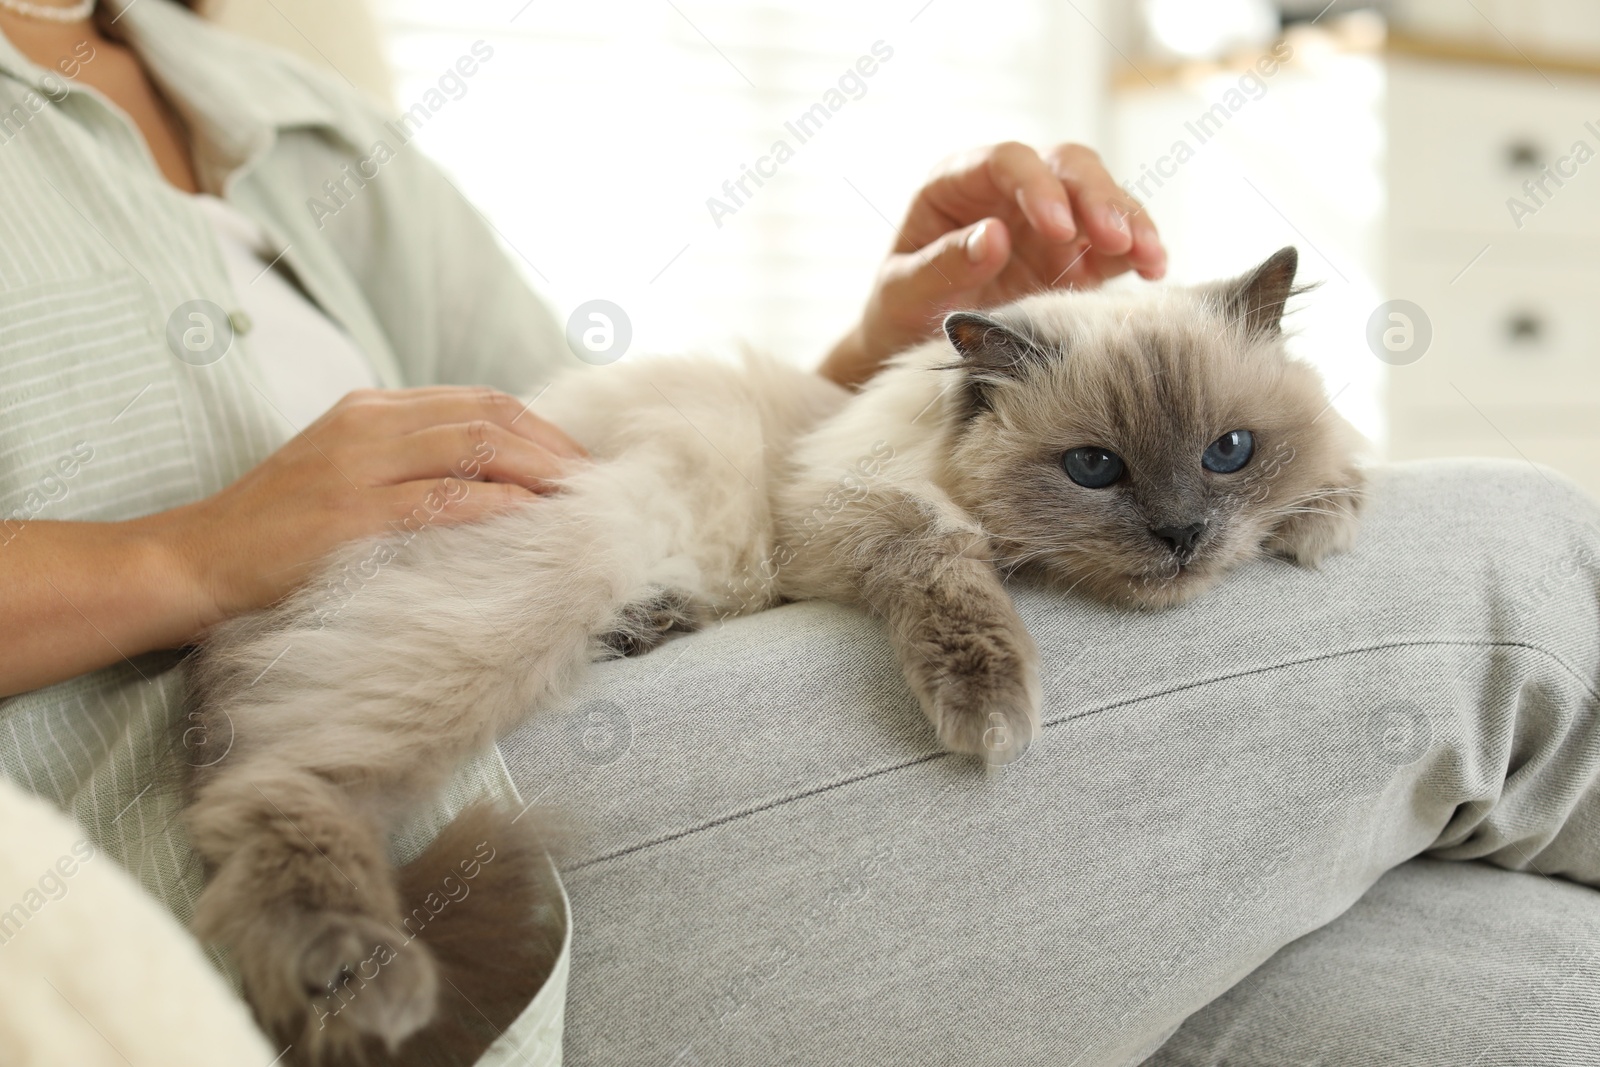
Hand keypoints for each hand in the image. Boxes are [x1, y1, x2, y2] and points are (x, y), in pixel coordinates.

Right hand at [1, 386, 587, 695]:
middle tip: (595, 483)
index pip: (479, 401)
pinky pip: (444, 500)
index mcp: (372, 407)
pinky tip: (532, 519)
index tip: (579, 461)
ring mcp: (359, 466)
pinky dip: (499, 505)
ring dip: (539, 471)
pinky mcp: (351, 516)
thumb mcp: (344, 469)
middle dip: (553, 447)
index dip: (541, 428)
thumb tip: (493, 477)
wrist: (196, 560)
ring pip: (476, 447)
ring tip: (579, 500)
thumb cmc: (278, 528)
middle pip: (490, 416)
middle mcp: (370, 424)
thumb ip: (408, 461)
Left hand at [821, 142, 1165, 385]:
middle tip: (1115, 240)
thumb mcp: (903, 292)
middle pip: (1067, 166)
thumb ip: (941, 264)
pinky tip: (1155, 270)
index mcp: (959, 182)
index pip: (1007, 161)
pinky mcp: (1076, 254)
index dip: (1037, 187)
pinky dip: (1138, 250)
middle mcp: (1010, 190)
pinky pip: (1115, 241)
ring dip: (1129, 221)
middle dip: (1096, 197)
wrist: (913, 346)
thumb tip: (993, 236)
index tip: (1058, 228)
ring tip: (1149, 257)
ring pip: (1101, 196)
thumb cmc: (898, 310)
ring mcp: (1048, 220)